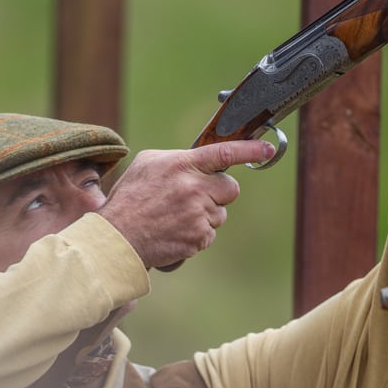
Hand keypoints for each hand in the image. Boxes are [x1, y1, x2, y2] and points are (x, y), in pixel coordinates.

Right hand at [98, 140, 274, 268]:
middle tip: (198, 197)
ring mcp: (198, 214)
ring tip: (176, 218)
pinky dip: (197, 235)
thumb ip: (178, 159)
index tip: (268, 149)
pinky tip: (176, 232)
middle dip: (220, 193)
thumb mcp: (147, 164)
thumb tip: (200, 162)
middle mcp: (194, 188)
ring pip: (220, 214)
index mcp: (182, 165)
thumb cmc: (130, 199)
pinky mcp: (199, 237)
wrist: (119, 238)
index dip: (250, 151)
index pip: (224, 153)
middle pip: (230, 189)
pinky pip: (210, 234)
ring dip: (205, 216)